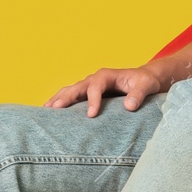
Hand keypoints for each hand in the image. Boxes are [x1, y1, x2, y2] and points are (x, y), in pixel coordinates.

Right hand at [45, 66, 164, 116]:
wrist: (144, 80)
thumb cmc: (145, 82)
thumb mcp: (146, 85)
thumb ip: (138, 94)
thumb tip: (129, 107)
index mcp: (107, 75)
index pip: (96, 86)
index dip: (93, 100)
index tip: (91, 115)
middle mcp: (94, 79)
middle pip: (76, 87)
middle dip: (65, 98)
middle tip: (54, 109)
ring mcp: (89, 87)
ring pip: (69, 91)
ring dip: (57, 100)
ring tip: (45, 110)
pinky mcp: (87, 96)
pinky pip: (71, 98)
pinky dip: (60, 103)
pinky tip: (50, 112)